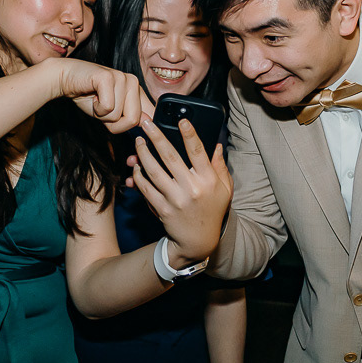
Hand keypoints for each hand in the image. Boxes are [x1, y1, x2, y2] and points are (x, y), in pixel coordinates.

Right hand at [49, 59, 152, 132]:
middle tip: (103, 108)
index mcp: (137, 89)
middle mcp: (133, 81)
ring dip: (102, 115)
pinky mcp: (108, 77)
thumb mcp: (113, 112)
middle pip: (134, 120)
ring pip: (118, 115)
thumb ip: (130, 117)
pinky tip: (92, 97)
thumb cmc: (89, 96)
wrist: (67, 78)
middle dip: (115, 123)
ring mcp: (121, 77)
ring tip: (96, 100)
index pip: (149, 115)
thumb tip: (148, 124)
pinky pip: (107, 107)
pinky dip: (96, 109)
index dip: (138, 126)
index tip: (122, 123)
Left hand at [129, 117, 232, 263]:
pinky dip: (138, 176)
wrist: (198, 241)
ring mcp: (175, 199)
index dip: (190, 135)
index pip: (198, 153)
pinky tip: (136, 166)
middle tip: (146, 122)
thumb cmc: (213, 211)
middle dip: (156, 137)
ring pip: (154, 171)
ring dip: (143, 154)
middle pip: (170, 157)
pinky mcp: (162, 208)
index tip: (182, 121)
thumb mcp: (224, 189)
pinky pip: (146, 188)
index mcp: (208, 181)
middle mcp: (191, 188)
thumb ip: (220, 167)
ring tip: (138, 141)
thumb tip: (216, 145)